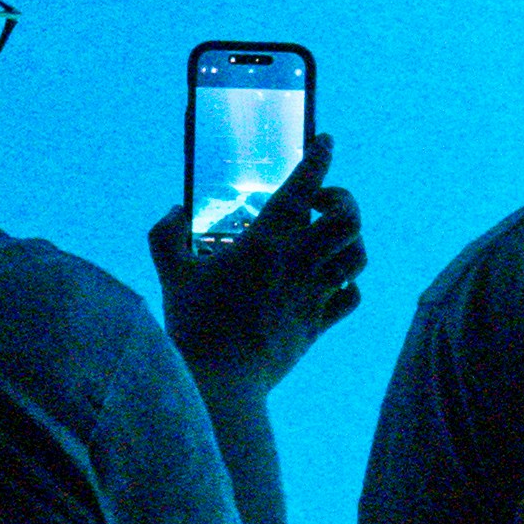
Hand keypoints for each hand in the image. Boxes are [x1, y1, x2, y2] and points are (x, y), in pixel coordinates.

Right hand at [149, 131, 365, 396]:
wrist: (220, 381)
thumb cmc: (193, 324)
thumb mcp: (170, 273)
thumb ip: (166, 235)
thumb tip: (174, 211)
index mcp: (264, 243)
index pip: (303, 187)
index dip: (318, 158)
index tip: (325, 142)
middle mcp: (297, 263)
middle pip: (348, 219)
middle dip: (343, 201)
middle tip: (322, 204)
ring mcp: (312, 295)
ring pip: (357, 255)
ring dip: (349, 241)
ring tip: (328, 240)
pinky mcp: (317, 324)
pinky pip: (351, 297)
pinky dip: (348, 284)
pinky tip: (330, 282)